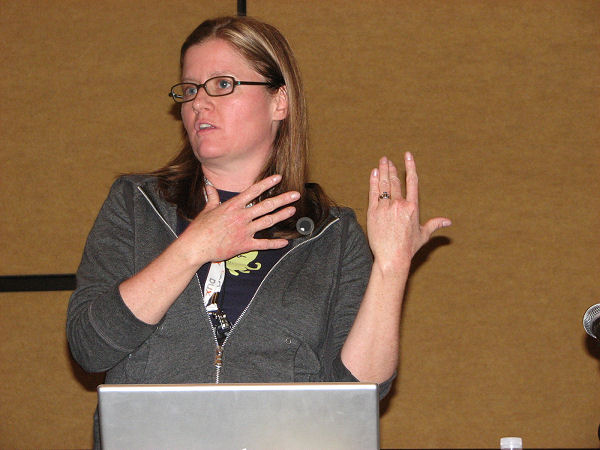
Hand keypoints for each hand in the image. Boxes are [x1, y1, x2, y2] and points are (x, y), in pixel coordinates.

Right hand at [181, 175, 298, 263]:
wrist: (195, 247)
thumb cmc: (199, 228)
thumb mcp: (207, 209)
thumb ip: (212, 197)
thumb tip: (209, 186)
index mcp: (232, 206)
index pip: (253, 191)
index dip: (267, 183)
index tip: (279, 178)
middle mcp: (241, 216)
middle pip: (266, 205)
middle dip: (282, 199)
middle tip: (295, 195)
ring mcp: (244, 231)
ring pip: (268, 221)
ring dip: (282, 216)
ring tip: (293, 210)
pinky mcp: (244, 245)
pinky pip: (263, 244)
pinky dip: (275, 244)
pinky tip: (285, 242)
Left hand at [367, 153, 450, 271]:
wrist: (391, 257)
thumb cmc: (408, 248)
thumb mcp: (423, 235)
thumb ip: (435, 225)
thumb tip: (449, 222)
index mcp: (413, 207)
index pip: (412, 181)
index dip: (410, 166)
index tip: (407, 156)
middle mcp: (399, 204)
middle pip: (395, 181)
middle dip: (391, 168)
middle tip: (388, 159)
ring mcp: (385, 207)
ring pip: (384, 185)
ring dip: (383, 171)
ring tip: (382, 162)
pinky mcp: (373, 212)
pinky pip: (373, 193)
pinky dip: (373, 181)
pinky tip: (374, 173)